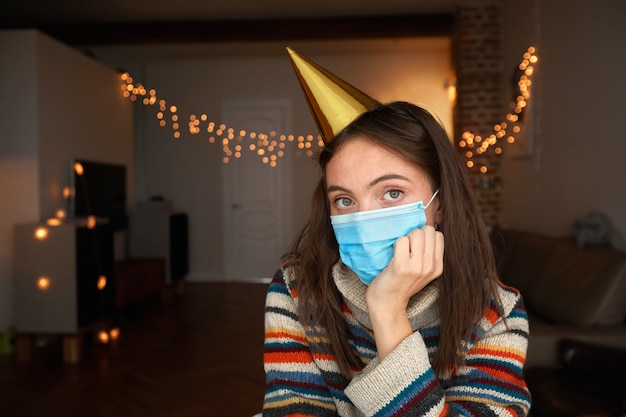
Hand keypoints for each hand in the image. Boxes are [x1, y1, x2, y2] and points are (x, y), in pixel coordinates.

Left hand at [365, 225, 443, 358]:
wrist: (387, 303)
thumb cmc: (401, 284)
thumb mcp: (422, 271)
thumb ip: (428, 254)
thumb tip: (425, 230)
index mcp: (438, 267)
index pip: (439, 235)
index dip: (426, 235)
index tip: (416, 245)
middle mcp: (430, 267)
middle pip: (428, 231)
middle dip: (416, 234)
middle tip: (407, 247)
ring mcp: (416, 267)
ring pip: (416, 233)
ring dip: (406, 237)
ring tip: (401, 251)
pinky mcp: (401, 266)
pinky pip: (402, 240)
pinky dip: (396, 244)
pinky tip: (393, 255)